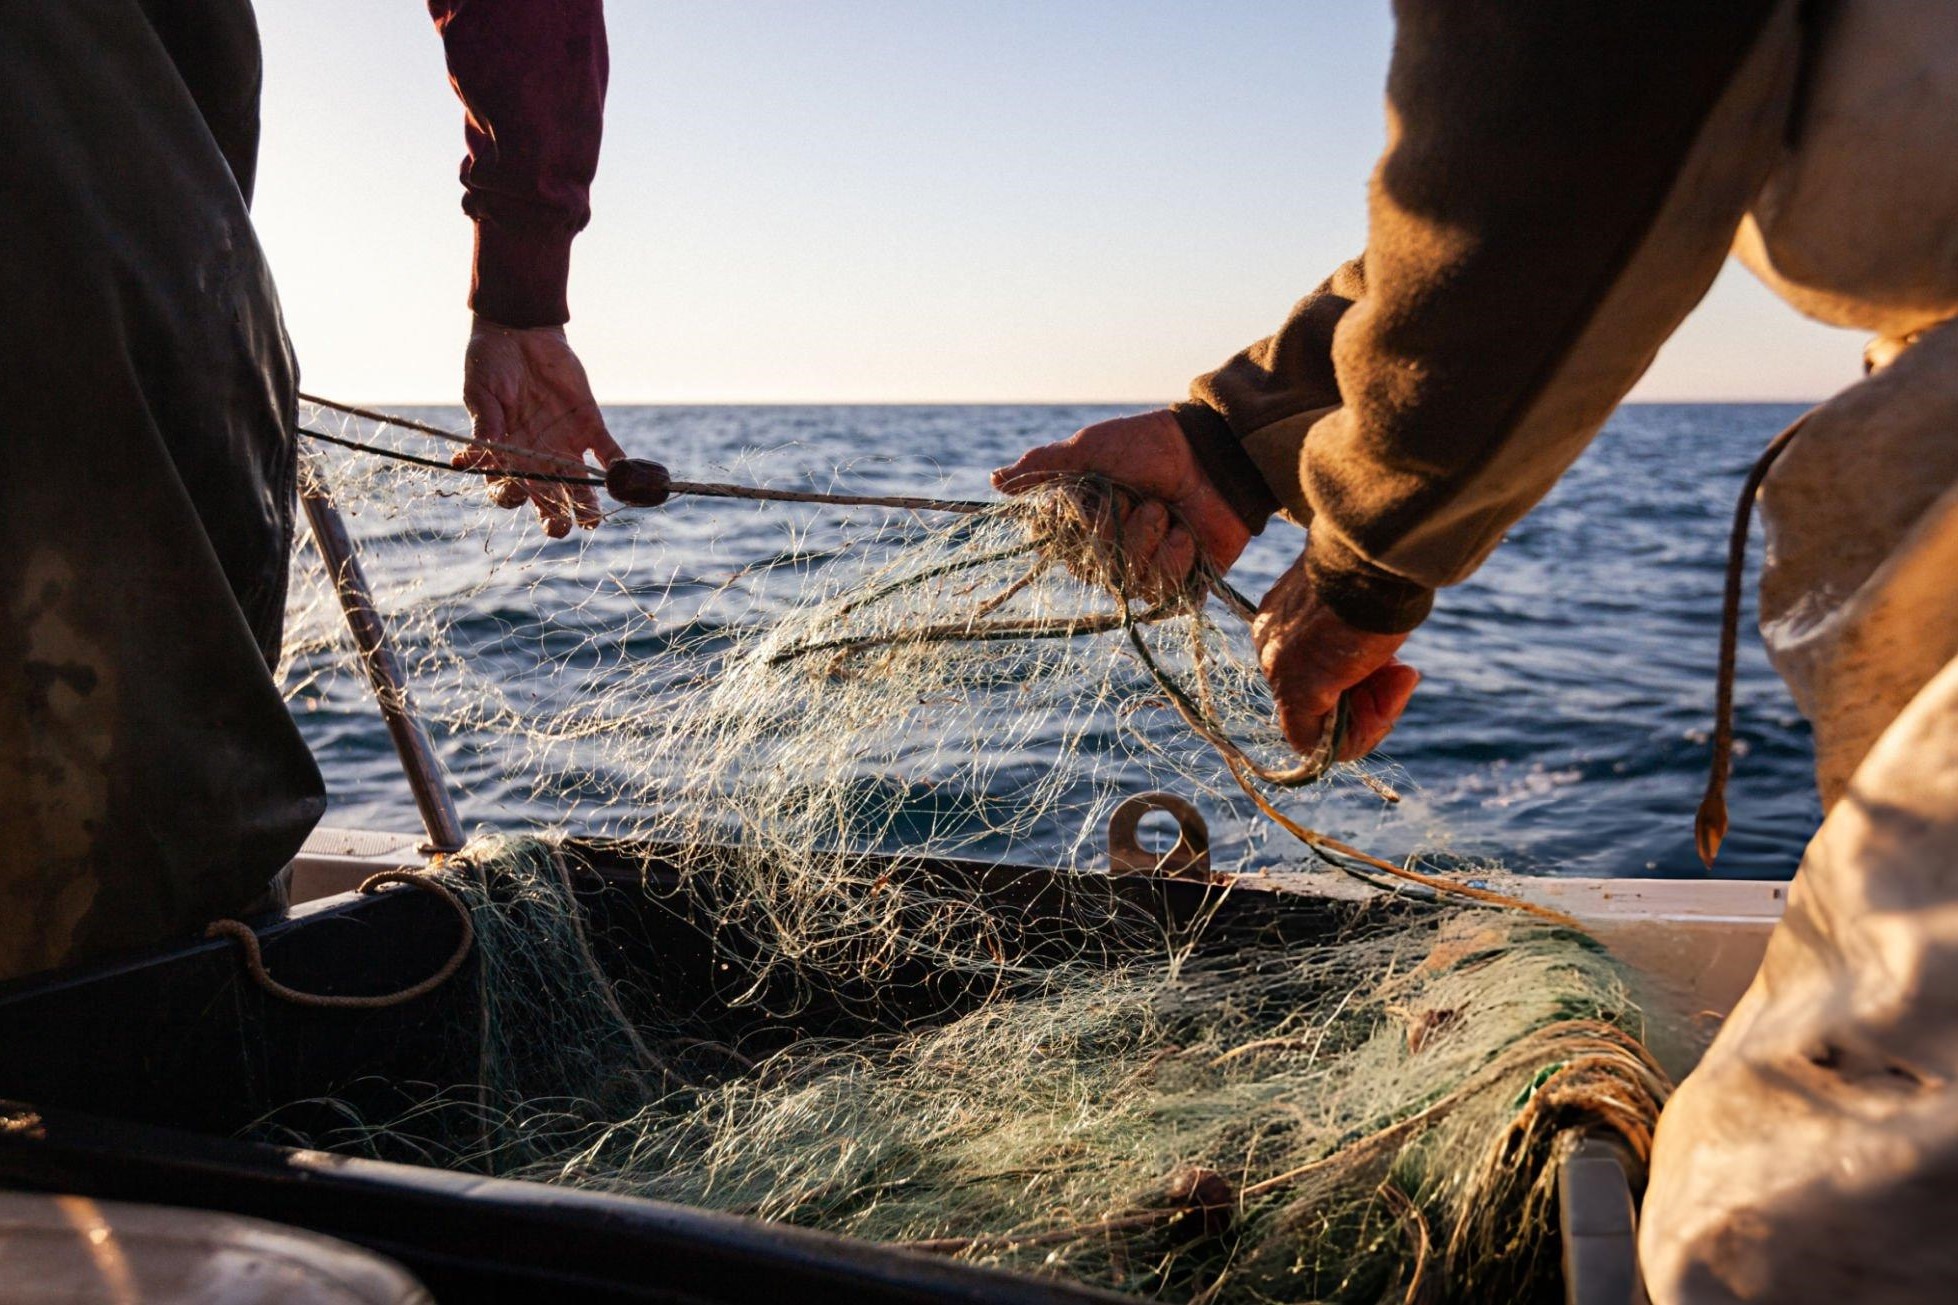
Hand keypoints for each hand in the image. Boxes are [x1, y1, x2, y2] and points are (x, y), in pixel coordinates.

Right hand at [457, 319, 624, 536]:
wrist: (521, 331)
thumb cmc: (490, 363)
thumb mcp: (480, 391)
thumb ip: (484, 422)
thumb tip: (477, 453)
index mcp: (505, 456)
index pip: (507, 489)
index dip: (510, 496)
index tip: (515, 490)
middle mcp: (537, 460)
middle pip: (547, 500)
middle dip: (554, 518)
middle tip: (560, 525)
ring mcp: (566, 447)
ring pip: (580, 487)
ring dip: (587, 505)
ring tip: (593, 521)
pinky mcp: (590, 427)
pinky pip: (608, 453)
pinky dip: (619, 467)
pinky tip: (625, 478)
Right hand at [990, 409, 1251, 595]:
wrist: (1212, 450)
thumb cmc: (1149, 446)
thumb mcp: (1091, 450)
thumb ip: (1045, 467)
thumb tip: (996, 481)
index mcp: (1088, 528)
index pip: (1066, 551)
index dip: (1081, 527)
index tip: (1093, 500)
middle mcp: (1115, 555)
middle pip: (1098, 570)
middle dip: (1116, 530)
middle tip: (1136, 497)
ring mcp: (1149, 571)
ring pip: (1132, 582)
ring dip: (1147, 540)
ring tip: (1165, 511)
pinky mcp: (1184, 584)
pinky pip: (1167, 593)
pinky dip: (1175, 558)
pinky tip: (1187, 534)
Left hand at [1253, 556, 1420, 759]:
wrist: (1373, 556)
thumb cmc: (1375, 570)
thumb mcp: (1362, 599)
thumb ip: (1356, 632)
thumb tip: (1381, 665)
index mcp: (1283, 616)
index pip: (1313, 666)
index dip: (1360, 674)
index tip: (1394, 662)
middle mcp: (1273, 642)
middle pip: (1318, 696)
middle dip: (1369, 695)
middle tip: (1401, 674)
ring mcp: (1281, 668)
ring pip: (1321, 724)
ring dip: (1374, 712)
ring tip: (1402, 677)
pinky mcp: (1297, 691)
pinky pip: (1317, 746)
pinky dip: (1360, 738)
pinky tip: (1391, 703)